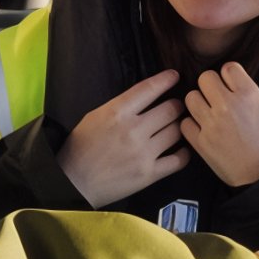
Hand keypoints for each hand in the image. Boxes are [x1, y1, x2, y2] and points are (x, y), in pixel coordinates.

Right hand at [59, 70, 183, 204]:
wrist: (73, 183)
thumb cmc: (81, 148)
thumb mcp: (95, 116)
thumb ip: (121, 106)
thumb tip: (145, 98)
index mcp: (117, 112)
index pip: (149, 88)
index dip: (166, 80)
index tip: (174, 76)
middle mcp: (133, 130)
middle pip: (171, 109)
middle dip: (176, 105)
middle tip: (176, 106)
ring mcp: (143, 153)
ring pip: (177, 131)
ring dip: (179, 126)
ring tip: (175, 126)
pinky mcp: (149, 174)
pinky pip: (179, 159)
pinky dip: (184, 153)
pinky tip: (181, 149)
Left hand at [181, 63, 258, 186]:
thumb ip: (244, 91)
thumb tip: (225, 81)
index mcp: (249, 94)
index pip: (228, 67)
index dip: (228, 77)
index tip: (230, 87)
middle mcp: (228, 105)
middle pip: (205, 78)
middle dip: (210, 87)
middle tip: (216, 100)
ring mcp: (212, 124)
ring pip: (190, 98)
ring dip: (198, 104)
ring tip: (208, 114)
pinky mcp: (201, 142)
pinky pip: (185, 123)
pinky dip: (192, 126)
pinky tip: (203, 130)